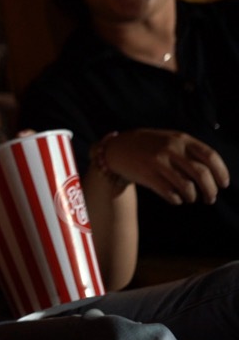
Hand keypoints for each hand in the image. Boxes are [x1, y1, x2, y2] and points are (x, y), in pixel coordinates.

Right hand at [104, 129, 229, 205]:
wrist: (115, 148)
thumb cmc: (147, 146)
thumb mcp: (169, 140)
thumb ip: (189, 150)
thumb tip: (214, 172)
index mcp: (180, 139)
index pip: (210, 156)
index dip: (221, 173)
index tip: (224, 184)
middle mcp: (170, 149)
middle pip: (201, 174)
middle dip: (211, 190)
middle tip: (211, 198)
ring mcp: (158, 162)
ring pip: (187, 186)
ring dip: (193, 197)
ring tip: (191, 199)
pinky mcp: (147, 175)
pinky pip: (170, 193)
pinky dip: (177, 200)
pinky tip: (176, 199)